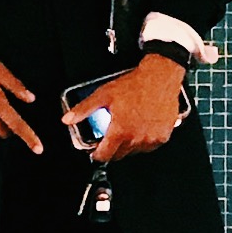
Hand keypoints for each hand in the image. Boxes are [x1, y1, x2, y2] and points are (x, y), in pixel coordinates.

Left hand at [64, 55, 184, 163]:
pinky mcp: (163, 136)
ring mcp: (151, 138)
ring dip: (129, 144)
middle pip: (119, 154)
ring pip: (135, 151)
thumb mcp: (103, 95)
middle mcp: (137, 138)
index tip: (96, 150)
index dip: (97, 154)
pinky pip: (150, 145)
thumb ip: (84, 110)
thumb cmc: (135, 84)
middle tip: (112, 134)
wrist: (160, 76)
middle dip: (112, 147)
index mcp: (120, 131)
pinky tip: (142, 125)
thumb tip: (68, 119)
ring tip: (128, 126)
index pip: (105, 155)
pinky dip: (144, 139)